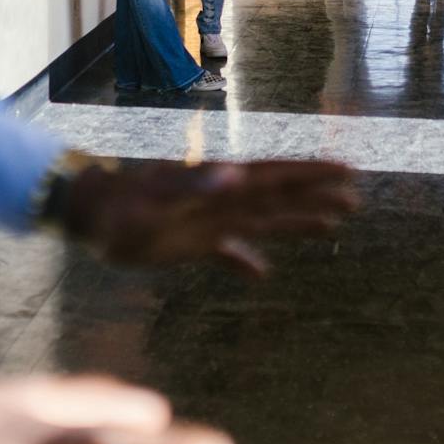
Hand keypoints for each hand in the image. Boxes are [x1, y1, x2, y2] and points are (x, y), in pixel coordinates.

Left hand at [63, 159, 358, 276]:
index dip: (309, 172)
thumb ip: (195, 186)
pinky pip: (227, 250)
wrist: (89, 216)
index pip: (273, 176)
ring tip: (331, 225)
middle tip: (354, 198)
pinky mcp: (190, 241)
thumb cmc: (120, 208)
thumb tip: (234, 174)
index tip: (344, 169)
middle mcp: (220, 198)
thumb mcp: (156, 199)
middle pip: (277, 196)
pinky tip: (261, 274)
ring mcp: (208, 219)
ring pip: (261, 220)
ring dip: (295, 222)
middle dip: (315, 195)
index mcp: (218, 184)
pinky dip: (245, 261)